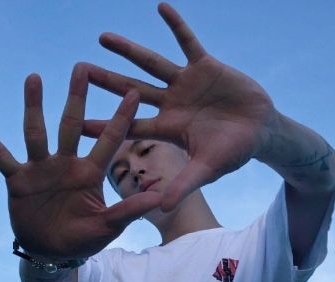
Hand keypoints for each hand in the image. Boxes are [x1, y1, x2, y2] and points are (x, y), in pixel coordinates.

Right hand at [0, 64, 160, 258]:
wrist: (53, 251)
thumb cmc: (84, 239)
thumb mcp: (108, 226)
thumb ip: (129, 211)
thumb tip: (160, 199)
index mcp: (90, 172)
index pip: (108, 140)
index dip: (121, 118)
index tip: (132, 92)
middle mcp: (66, 164)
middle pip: (71, 125)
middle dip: (77, 98)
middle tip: (81, 67)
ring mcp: (41, 169)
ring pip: (36, 133)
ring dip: (34, 107)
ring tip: (34, 77)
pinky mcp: (17, 179)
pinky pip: (2, 156)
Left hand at [83, 3, 274, 210]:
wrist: (259, 131)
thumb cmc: (233, 152)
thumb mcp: (207, 170)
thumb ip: (184, 185)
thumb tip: (162, 207)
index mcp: (167, 128)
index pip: (129, 127)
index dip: (104, 125)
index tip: (75, 122)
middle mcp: (171, 103)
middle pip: (131, 91)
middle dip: (106, 82)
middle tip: (78, 71)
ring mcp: (186, 83)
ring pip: (152, 63)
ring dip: (129, 50)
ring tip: (102, 37)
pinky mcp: (205, 66)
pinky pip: (188, 41)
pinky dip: (177, 26)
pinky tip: (161, 6)